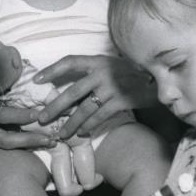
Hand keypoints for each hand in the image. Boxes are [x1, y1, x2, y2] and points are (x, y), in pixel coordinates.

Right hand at [0, 78, 53, 150]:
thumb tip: (17, 60)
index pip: (0, 115)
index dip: (19, 116)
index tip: (37, 114)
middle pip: (5, 138)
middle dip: (28, 139)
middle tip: (49, 136)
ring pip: (6, 145)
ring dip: (29, 144)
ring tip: (51, 141)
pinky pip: (5, 145)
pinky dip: (24, 144)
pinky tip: (42, 141)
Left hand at [33, 54, 155, 138]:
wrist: (159, 79)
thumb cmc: (132, 73)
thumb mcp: (111, 65)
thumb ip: (93, 73)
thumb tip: (69, 91)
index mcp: (97, 61)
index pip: (69, 62)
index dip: (52, 70)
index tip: (36, 80)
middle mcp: (102, 72)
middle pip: (72, 92)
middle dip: (54, 107)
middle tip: (41, 118)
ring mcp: (112, 87)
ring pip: (84, 109)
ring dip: (71, 123)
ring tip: (61, 134)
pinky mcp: (121, 100)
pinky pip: (100, 116)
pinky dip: (89, 126)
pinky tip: (82, 134)